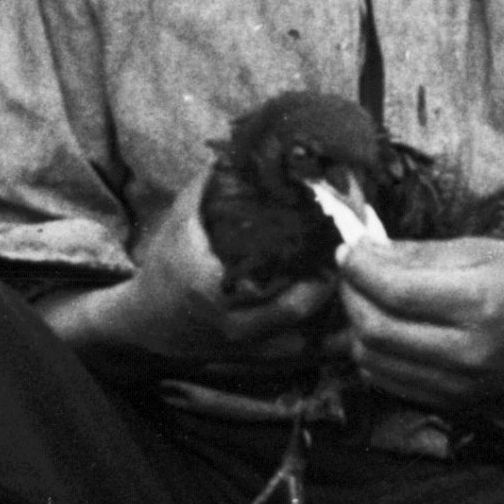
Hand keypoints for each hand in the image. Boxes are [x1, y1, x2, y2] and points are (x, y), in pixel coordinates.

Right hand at [39, 171, 335, 375]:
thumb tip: (246, 145)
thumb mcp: (181, 218)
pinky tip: (348, 314)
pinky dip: (328, 336)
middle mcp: (233, 322)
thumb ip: (210, 183)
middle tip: (354, 254)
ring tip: (356, 278)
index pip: (272, 274)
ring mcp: (247, 346)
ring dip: (335, 310)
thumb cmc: (166, 263)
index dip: (310, 256)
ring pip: (306, 336)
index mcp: (212, 285)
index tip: (334, 231)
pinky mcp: (257, 359)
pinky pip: (304, 352)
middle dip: (331, 281)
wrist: (148, 320)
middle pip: (298, 306)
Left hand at [337, 236, 503, 441]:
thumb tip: (365, 250)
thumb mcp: (484, 250)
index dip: (357, 267)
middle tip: (351, 269)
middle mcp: (466, 352)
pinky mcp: (453, 401)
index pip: (393, 291)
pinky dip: (372, 352)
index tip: (347, 248)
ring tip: (367, 295)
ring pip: (372, 360)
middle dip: (349, 294)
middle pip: (374, 329)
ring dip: (356, 323)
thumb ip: (420, 254)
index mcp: (479, 305)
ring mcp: (458, 384)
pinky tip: (383, 325)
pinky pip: (387, 381)